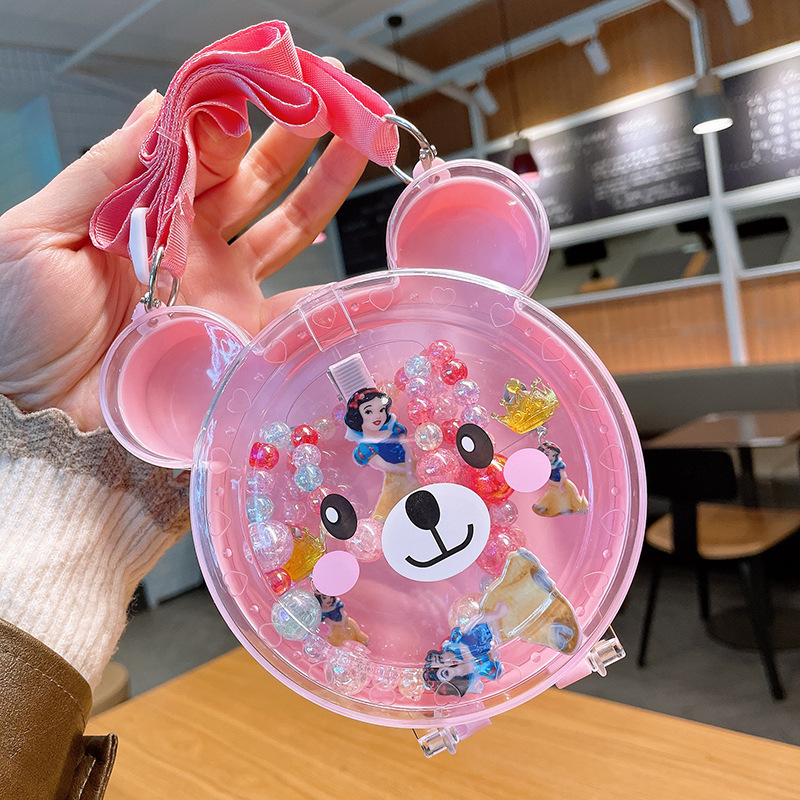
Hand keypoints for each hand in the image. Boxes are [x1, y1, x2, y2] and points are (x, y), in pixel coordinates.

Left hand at [0, 81, 366, 430]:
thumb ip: (102, 172)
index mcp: (144, 209)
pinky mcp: (239, 334)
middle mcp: (191, 241)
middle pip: (254, 178)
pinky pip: (293, 308)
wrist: (35, 412)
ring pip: (285, 227)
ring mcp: (222, 287)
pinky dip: (329, 291)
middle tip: (333, 96)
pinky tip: (361, 264)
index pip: (200, 149)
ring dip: (324, 185)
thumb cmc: (18, 321)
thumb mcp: (39, 233)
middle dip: (296, 134)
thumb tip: (157, 105)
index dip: (233, 117)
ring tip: (361, 144)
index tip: (260, 88)